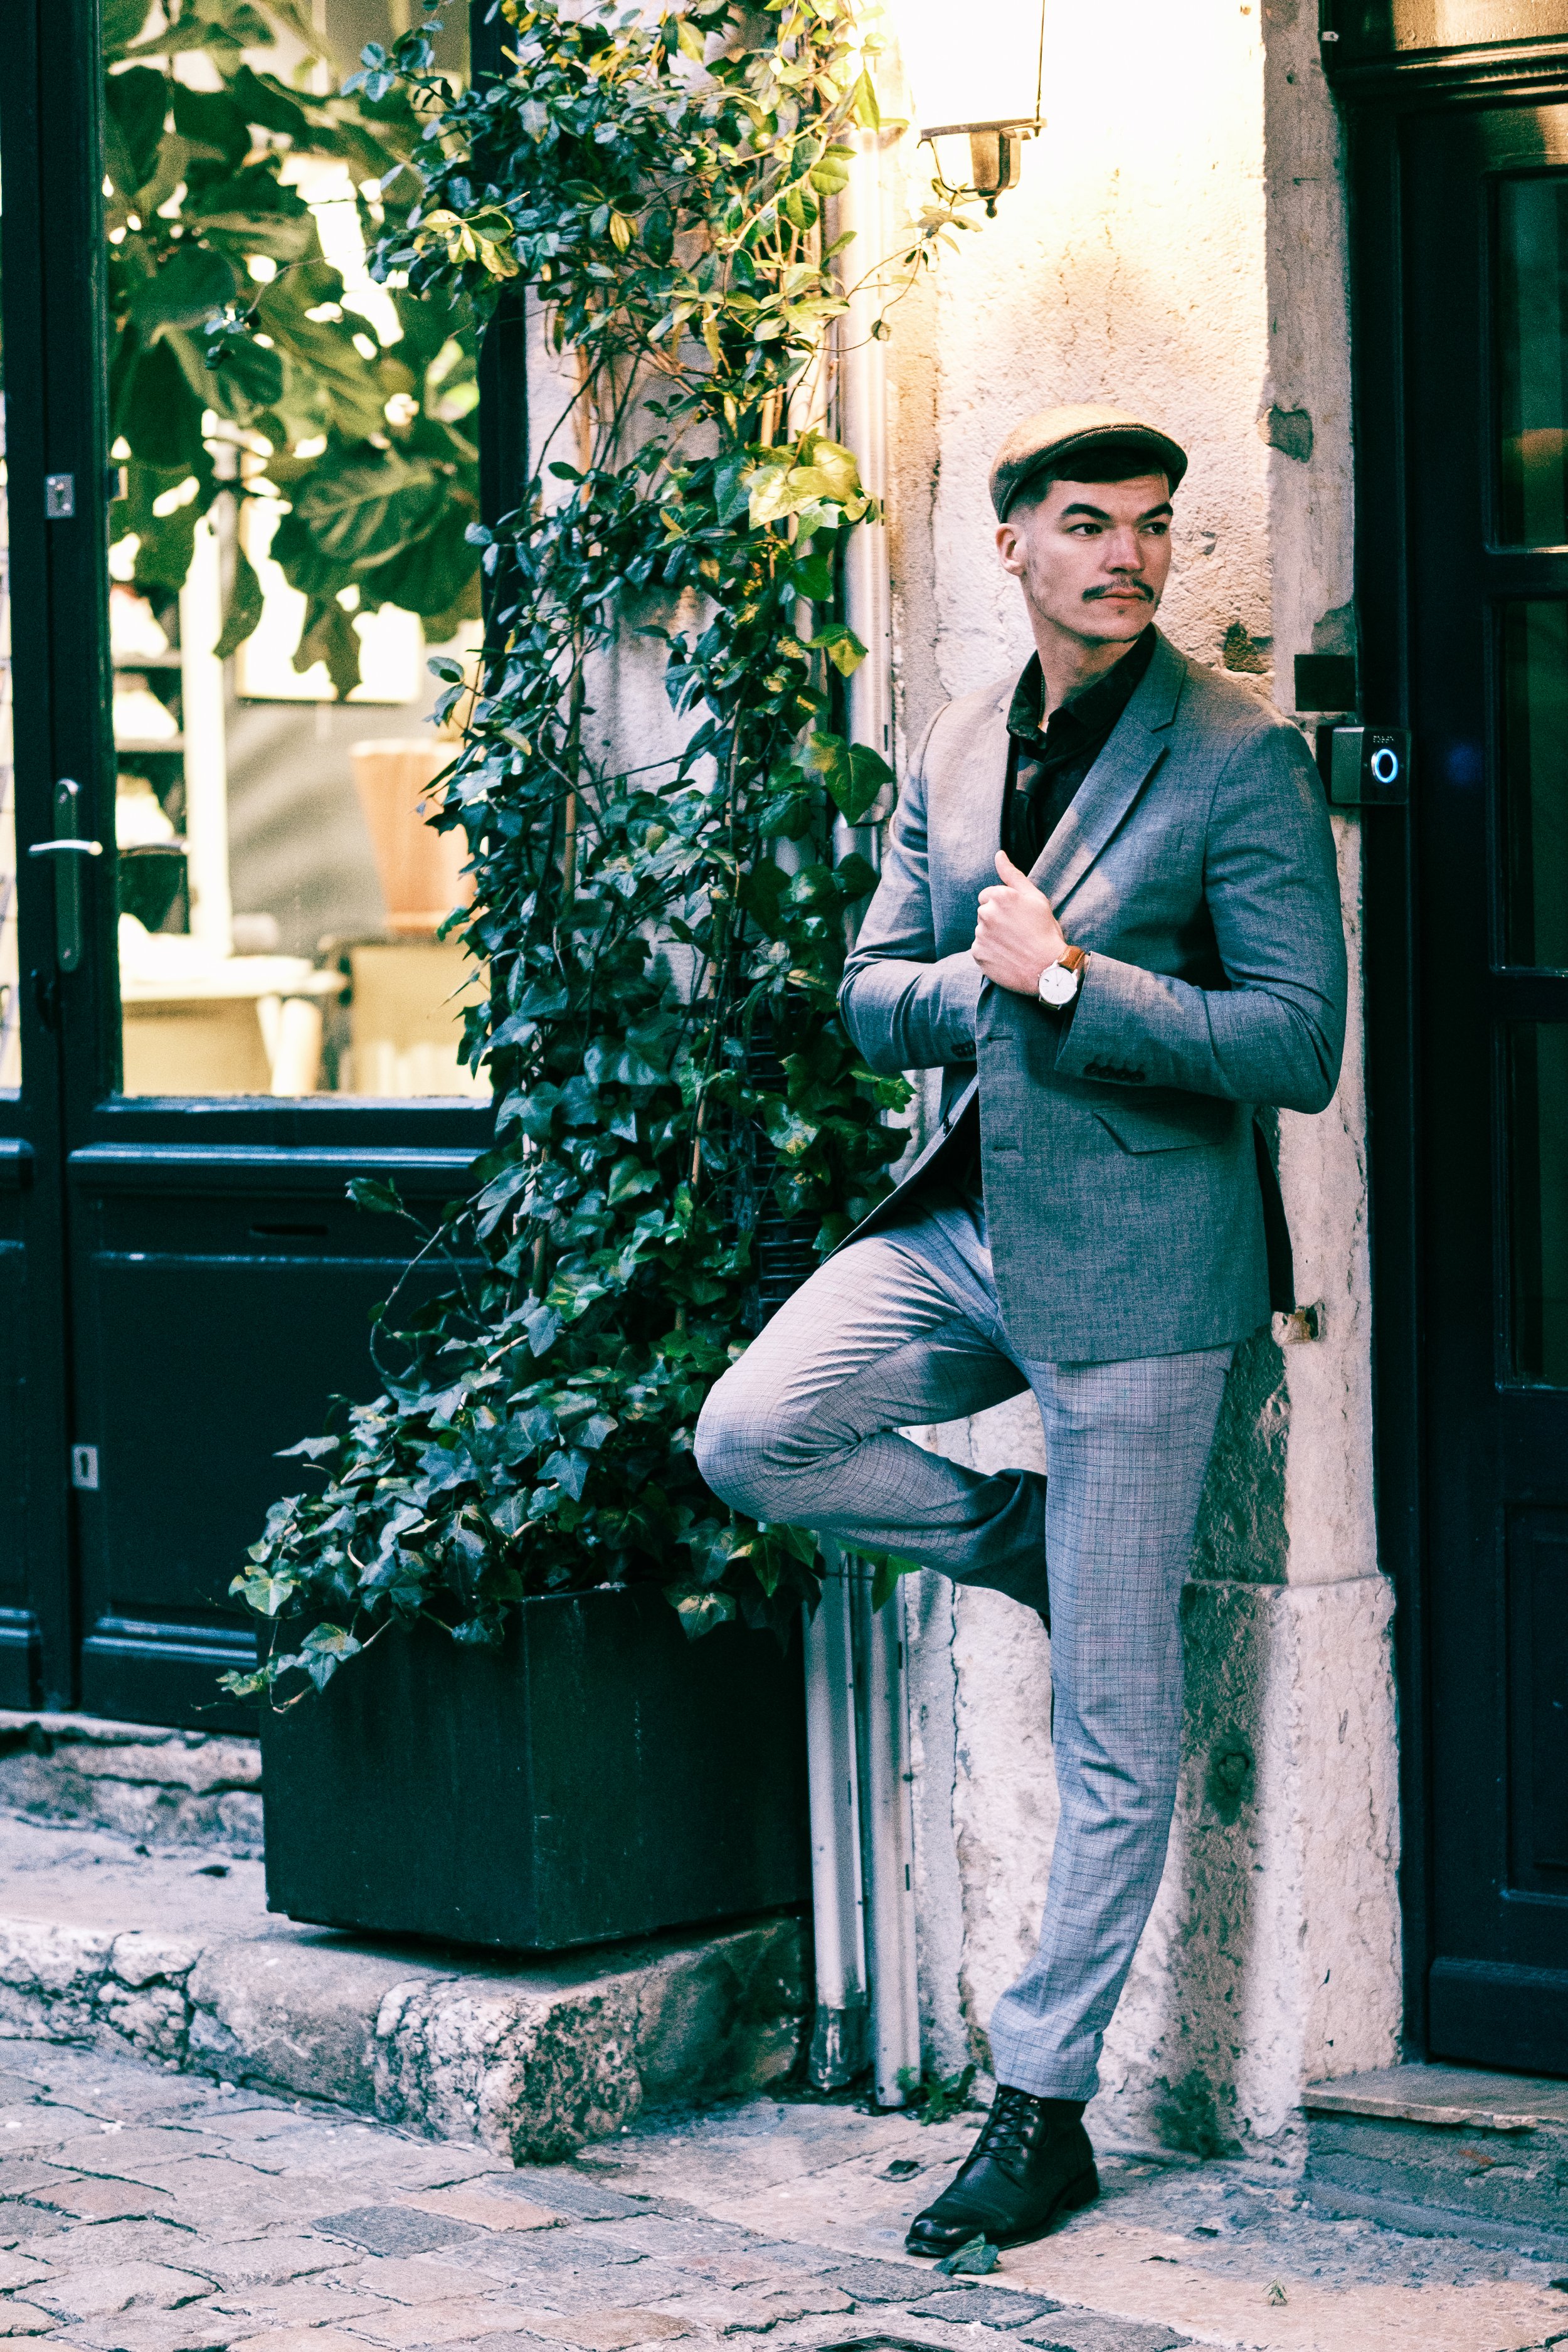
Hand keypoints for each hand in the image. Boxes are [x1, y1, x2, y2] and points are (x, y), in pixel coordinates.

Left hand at [971, 851, 1067, 994]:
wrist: (1048, 968)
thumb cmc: (1045, 930)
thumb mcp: (1034, 897)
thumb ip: (1012, 874)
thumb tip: (998, 854)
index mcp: (999, 896)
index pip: (988, 895)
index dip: (1004, 906)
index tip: (1017, 917)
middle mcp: (985, 913)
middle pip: (984, 913)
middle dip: (997, 920)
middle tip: (1018, 932)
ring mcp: (980, 935)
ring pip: (982, 931)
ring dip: (993, 936)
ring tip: (1013, 945)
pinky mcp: (977, 954)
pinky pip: (979, 949)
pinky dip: (990, 952)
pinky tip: (1007, 956)